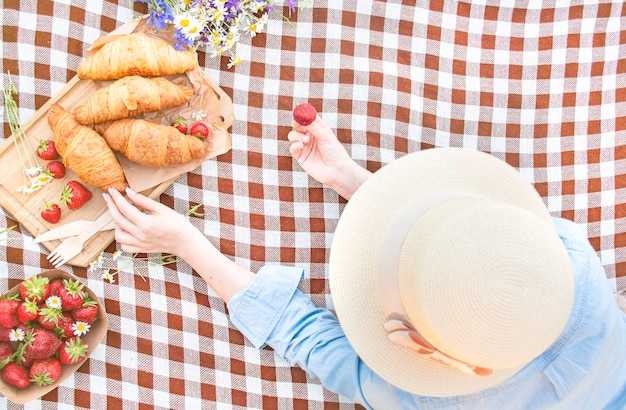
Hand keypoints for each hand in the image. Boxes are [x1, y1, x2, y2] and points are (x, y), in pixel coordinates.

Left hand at [103, 187, 254, 301]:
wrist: (185, 242)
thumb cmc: (177, 224)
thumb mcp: (161, 209)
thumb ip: (143, 201)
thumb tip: (128, 192)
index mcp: (145, 223)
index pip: (124, 208)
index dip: (116, 198)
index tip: (111, 190)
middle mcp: (140, 235)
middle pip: (118, 219)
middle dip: (111, 206)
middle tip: (108, 197)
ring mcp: (139, 244)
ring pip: (118, 234)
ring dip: (116, 223)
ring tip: (120, 214)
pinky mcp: (141, 250)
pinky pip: (124, 246)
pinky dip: (122, 238)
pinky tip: (126, 229)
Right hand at [287, 116, 371, 198]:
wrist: (337, 171)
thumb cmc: (335, 152)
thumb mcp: (325, 136)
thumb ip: (313, 126)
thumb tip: (304, 115)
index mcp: (318, 129)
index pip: (308, 118)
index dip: (302, 114)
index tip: (299, 113)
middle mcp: (310, 136)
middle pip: (297, 125)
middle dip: (296, 123)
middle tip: (298, 124)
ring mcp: (305, 146)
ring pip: (292, 135)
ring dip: (296, 136)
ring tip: (305, 141)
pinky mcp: (300, 156)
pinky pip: (292, 148)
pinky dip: (294, 145)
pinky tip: (300, 146)